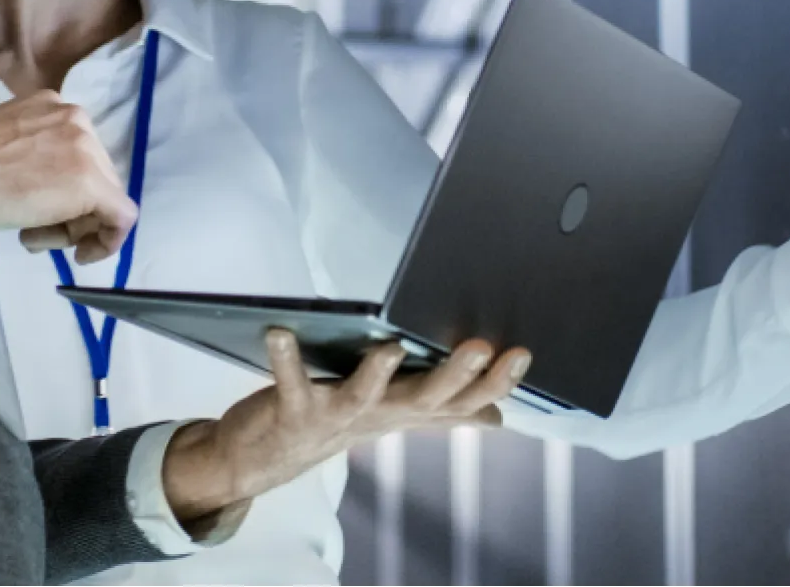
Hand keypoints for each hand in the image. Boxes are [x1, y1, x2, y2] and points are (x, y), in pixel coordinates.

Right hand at [0, 90, 135, 261]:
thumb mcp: (4, 148)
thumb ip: (34, 157)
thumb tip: (47, 187)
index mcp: (52, 106)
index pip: (78, 156)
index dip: (63, 192)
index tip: (40, 213)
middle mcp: (76, 118)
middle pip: (96, 176)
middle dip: (71, 212)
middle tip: (35, 232)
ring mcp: (87, 148)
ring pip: (105, 198)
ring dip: (74, 227)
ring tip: (32, 237)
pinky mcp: (92, 183)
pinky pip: (121, 217)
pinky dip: (107, 241)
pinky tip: (81, 254)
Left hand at [159, 329, 529, 533]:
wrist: (268, 457)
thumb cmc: (337, 422)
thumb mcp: (396, 415)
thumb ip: (444, 411)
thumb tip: (497, 416)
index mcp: (407, 410)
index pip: (463, 400)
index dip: (494, 382)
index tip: (522, 353)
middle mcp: (379, 415)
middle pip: (425, 400)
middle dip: (455, 376)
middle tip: (480, 346)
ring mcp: (336, 415)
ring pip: (364, 397)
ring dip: (377, 374)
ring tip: (391, 346)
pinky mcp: (293, 409)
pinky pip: (290, 382)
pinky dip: (285, 358)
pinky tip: (280, 332)